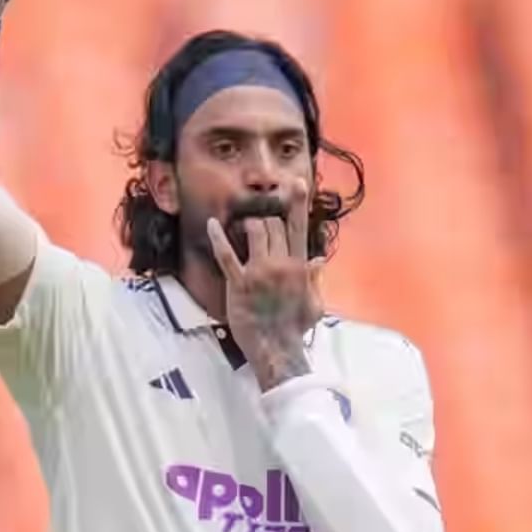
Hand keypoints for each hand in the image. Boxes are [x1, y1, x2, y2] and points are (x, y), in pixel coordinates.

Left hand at [206, 187, 324, 390]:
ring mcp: (260, 273)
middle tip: (261, 225)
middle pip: (274, 225)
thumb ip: (315, 279)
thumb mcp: (314, 303)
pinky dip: (219, 238)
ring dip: (248, 225)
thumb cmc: (295, 328)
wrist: (278, 350)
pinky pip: (227, 255)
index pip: (299, 228)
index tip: (296, 182)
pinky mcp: (239, 284)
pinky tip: (212, 224)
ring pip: (255, 232)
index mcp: (299, 267)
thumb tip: (319, 259)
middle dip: (267, 220)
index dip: (298, 203)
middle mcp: (281, 264)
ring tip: (244, 228)